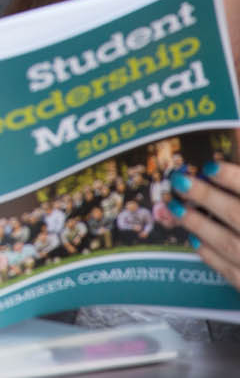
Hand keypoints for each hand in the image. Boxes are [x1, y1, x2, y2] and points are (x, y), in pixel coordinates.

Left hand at [172, 158, 239, 288]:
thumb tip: (237, 136)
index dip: (234, 178)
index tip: (210, 167)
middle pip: (239, 215)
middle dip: (208, 198)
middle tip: (181, 181)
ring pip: (231, 245)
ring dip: (200, 225)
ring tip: (177, 207)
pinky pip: (234, 274)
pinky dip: (212, 257)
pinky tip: (195, 240)